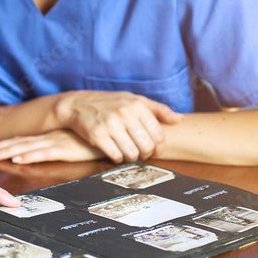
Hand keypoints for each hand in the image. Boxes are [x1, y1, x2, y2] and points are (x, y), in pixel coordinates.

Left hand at [0, 129, 103, 163]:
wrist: (116, 130)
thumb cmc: (97, 138)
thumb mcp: (77, 144)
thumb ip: (66, 148)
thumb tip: (55, 154)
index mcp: (50, 137)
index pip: (22, 141)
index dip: (4, 144)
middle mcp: (50, 138)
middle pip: (18, 143)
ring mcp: (57, 143)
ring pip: (26, 148)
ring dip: (7, 152)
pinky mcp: (66, 150)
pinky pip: (44, 153)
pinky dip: (30, 156)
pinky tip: (18, 159)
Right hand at [55, 90, 182, 162]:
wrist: (77, 104)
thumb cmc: (109, 102)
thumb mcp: (134, 99)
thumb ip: (158, 109)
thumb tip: (179, 119)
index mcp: (137, 105)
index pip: (158, 134)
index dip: (158, 146)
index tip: (152, 148)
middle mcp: (125, 113)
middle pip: (147, 146)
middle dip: (146, 154)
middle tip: (141, 153)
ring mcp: (110, 125)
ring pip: (132, 154)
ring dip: (132, 158)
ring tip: (128, 153)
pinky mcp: (97, 135)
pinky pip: (116, 156)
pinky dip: (118, 159)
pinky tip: (116, 153)